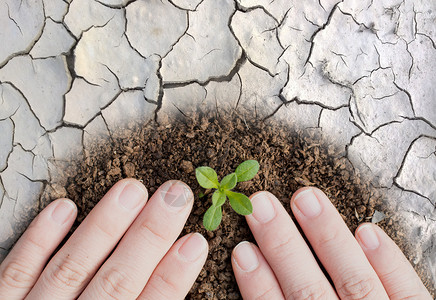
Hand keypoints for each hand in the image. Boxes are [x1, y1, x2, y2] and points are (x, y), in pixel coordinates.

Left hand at [0, 179, 207, 298]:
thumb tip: (173, 286)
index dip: (174, 276)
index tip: (196, 242)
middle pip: (116, 281)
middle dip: (149, 237)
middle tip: (176, 195)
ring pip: (70, 269)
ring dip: (102, 228)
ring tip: (131, 190)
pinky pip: (14, 274)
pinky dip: (38, 242)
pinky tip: (63, 209)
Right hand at [231, 188, 431, 298]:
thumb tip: (262, 290)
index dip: (259, 286)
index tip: (241, 251)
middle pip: (310, 291)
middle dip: (283, 245)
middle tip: (260, 205)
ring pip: (356, 281)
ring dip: (328, 238)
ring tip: (305, 199)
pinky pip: (409, 295)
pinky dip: (390, 264)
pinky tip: (367, 233)